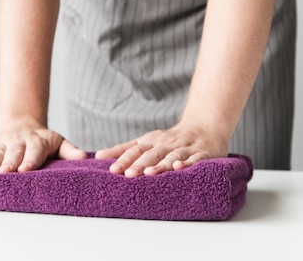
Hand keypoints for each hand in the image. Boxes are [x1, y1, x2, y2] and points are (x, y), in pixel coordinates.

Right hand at [0, 118, 86, 172]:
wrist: (22, 125)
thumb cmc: (43, 142)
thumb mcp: (59, 143)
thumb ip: (69, 151)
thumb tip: (83, 157)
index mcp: (37, 142)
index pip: (34, 152)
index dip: (30, 161)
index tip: (25, 170)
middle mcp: (19, 141)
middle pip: (14, 153)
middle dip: (9, 162)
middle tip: (4, 172)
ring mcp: (3, 142)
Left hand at [95, 121, 229, 176]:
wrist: (204, 127)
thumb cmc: (169, 139)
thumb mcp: (145, 141)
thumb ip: (123, 149)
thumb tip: (97, 156)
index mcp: (151, 142)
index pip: (136, 150)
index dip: (125, 159)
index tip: (113, 170)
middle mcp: (166, 144)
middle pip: (151, 154)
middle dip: (140, 164)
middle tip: (128, 175)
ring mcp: (184, 148)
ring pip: (171, 156)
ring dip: (160, 165)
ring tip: (149, 173)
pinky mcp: (202, 153)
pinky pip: (194, 159)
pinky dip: (187, 163)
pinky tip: (179, 168)